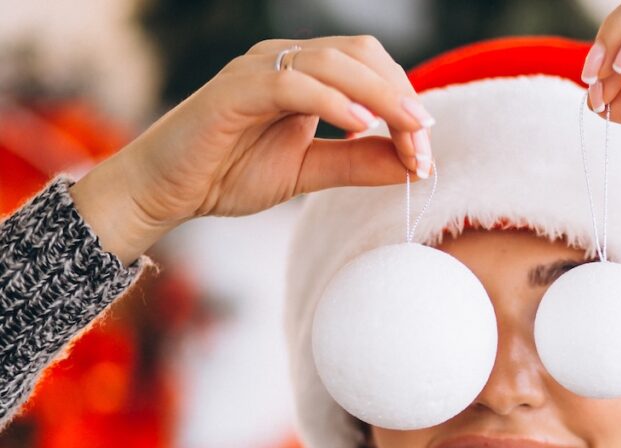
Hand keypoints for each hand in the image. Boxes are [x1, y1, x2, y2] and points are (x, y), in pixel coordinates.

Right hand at [72, 35, 434, 264]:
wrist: (166, 191)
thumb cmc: (228, 174)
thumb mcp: (309, 172)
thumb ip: (357, 162)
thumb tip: (414, 165)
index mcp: (306, 75)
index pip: (372, 71)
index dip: (406, 105)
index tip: (426, 154)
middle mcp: (285, 62)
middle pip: (362, 55)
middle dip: (402, 99)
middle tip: (425, 146)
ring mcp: (259, 70)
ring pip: (334, 63)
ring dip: (381, 98)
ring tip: (411, 135)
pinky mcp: (234, 90)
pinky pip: (292, 84)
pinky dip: (332, 101)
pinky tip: (361, 125)